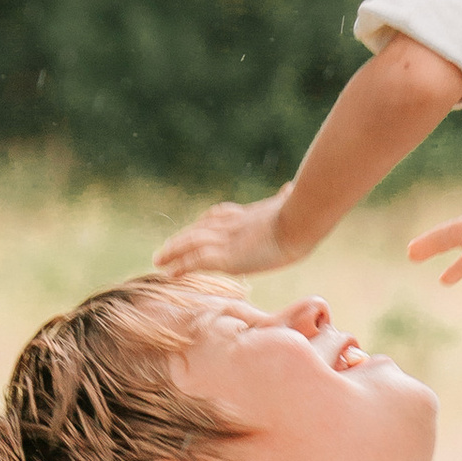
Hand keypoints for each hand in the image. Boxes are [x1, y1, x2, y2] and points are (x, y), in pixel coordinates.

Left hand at [154, 190, 294, 276]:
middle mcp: (231, 225)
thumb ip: (287, 197)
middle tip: (166, 249)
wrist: (299, 219)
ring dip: (173, 252)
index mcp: (247, 214)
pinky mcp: (225, 257)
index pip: (218, 216)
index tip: (197, 228)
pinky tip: (170, 274)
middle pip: (199, 229)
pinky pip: (195, 262)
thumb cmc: (302, 212)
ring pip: (190, 244)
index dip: (205, 224)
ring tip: (159, 261)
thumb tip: (291, 186)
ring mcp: (227, 240)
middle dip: (181, 239)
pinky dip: (181, 267)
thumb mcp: (291, 202)